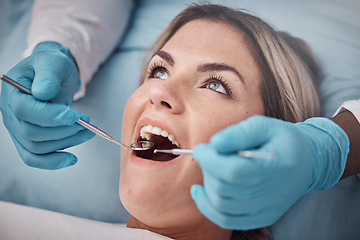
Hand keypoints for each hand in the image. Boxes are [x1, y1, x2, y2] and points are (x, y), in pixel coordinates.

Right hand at [0, 41, 94, 169]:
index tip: (75, 116)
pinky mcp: (27, 139)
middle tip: (87, 123)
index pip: (24, 110)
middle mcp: (9, 113)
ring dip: (66, 143)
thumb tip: (43, 93)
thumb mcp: (53, 62)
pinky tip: (71, 159)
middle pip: (31, 133)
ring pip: (37, 147)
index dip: (51, 116)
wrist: (53, 74)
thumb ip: (48, 76)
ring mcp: (17, 128)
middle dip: (63, 131)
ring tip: (88, 131)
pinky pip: (34, 157)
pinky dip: (53, 162)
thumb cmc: (52, 66)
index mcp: (11, 92)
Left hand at [191, 115, 348, 229]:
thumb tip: (214, 143)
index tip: (202, 148)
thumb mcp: (264, 125)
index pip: (233, 171)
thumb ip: (239, 133)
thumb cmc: (283, 139)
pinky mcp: (262, 217)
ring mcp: (267, 209)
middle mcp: (272, 193)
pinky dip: (209, 207)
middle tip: (209, 155)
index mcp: (274, 167)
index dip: (210, 160)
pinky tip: (201, 192)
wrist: (308, 160)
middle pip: (224, 189)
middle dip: (208, 169)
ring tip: (212, 169)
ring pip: (222, 206)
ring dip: (208, 186)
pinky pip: (228, 220)